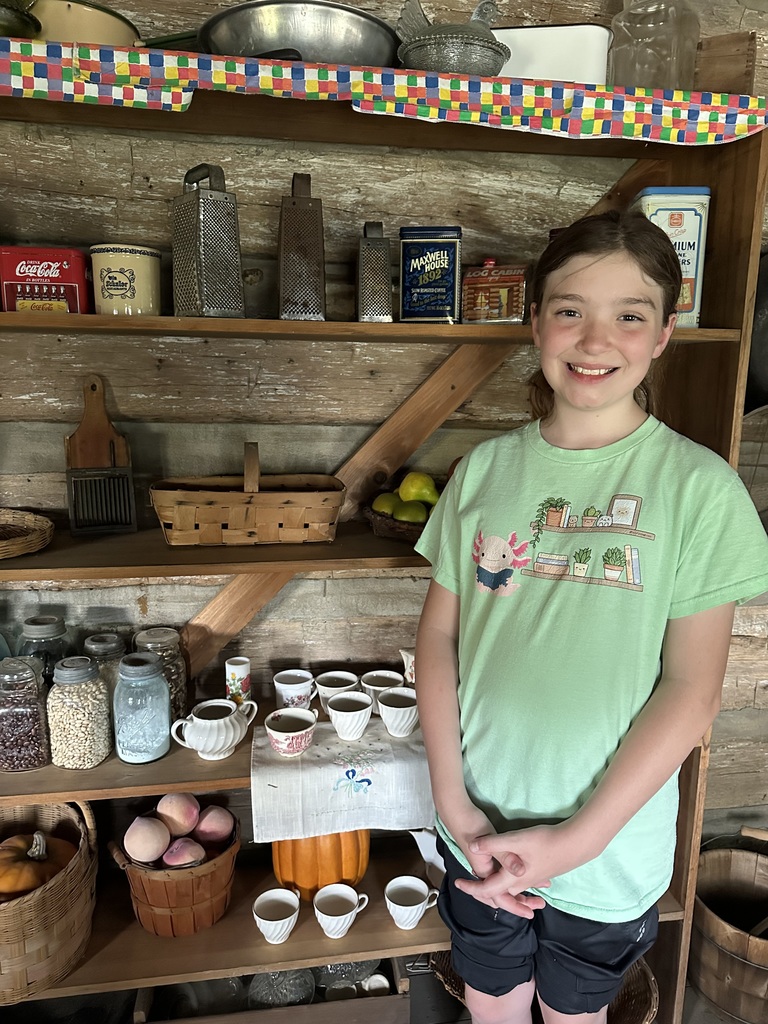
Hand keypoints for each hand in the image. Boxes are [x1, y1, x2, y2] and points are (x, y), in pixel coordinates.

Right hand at [444, 807, 545, 919]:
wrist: (456, 811)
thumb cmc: (472, 825)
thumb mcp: (492, 840)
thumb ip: (506, 857)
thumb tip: (521, 872)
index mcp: (484, 871)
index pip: (499, 897)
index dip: (515, 907)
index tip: (529, 913)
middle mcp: (484, 872)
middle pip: (501, 895)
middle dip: (518, 904)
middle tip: (536, 907)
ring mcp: (485, 864)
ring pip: (502, 886)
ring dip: (517, 893)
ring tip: (534, 896)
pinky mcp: (488, 856)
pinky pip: (502, 874)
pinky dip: (513, 879)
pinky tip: (524, 874)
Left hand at [455, 822, 592, 904]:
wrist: (576, 844)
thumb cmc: (546, 841)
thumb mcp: (516, 839)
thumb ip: (493, 843)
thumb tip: (472, 846)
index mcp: (513, 878)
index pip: (488, 889)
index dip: (471, 887)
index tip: (458, 882)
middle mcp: (522, 882)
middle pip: (499, 893)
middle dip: (484, 891)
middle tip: (470, 884)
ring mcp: (533, 878)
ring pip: (511, 888)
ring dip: (499, 888)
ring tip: (487, 882)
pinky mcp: (541, 871)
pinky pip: (521, 882)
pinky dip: (512, 882)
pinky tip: (513, 872)